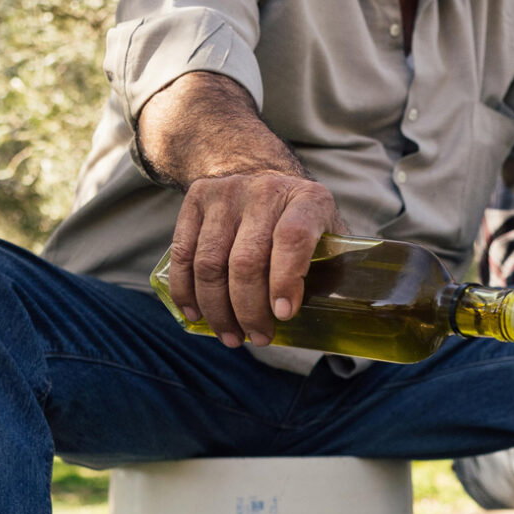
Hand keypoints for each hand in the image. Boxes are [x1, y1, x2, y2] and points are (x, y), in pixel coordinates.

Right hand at [167, 171, 346, 347]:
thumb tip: (331, 318)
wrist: (262, 176)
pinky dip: (186, 291)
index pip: (293, 238)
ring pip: (210, 262)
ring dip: (217, 309)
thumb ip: (330, 271)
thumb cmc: (301, 223)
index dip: (285, 280)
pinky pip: (182, 254)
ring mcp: (227, 192)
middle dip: (249, 310)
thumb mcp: (328, 236)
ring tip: (231, 336)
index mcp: (309, 200)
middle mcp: (266, 190)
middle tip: (258, 338)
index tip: (283, 315)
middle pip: (246, 260)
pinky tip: (196, 314)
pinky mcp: (197, 198)